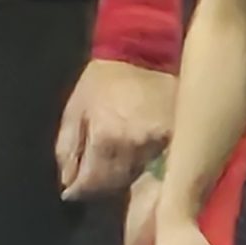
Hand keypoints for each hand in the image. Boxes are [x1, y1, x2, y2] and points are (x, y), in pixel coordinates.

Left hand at [54, 59, 173, 198]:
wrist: (146, 52)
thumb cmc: (105, 79)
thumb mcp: (75, 107)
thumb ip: (67, 147)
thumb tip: (66, 181)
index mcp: (106, 137)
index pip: (92, 182)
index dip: (79, 191)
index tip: (71, 192)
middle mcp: (135, 146)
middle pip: (117, 185)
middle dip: (100, 186)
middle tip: (91, 180)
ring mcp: (161, 144)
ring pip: (139, 179)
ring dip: (124, 179)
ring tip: (114, 166)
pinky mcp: (179, 140)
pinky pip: (160, 167)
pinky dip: (147, 170)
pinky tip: (139, 160)